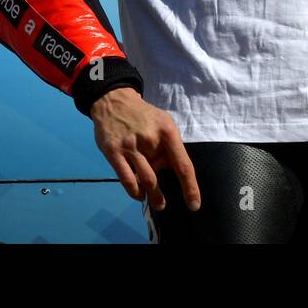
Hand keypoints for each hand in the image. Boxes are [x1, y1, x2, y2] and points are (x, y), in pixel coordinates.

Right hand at [90, 87, 199, 212]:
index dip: (190, 187)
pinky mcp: (114, 152)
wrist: (115, 101)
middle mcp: (150, 139)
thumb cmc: (145, 117)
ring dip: (151, 196)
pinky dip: (134, 191)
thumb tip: (172, 171)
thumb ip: (169, 147)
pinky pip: (126, 179)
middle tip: (163, 206)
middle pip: (159, 174)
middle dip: (161, 195)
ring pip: (144, 180)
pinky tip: (139, 194)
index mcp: (168, 132)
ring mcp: (130, 146)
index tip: (194, 204)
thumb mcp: (164, 124)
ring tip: (157, 204)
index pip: (183, 165)